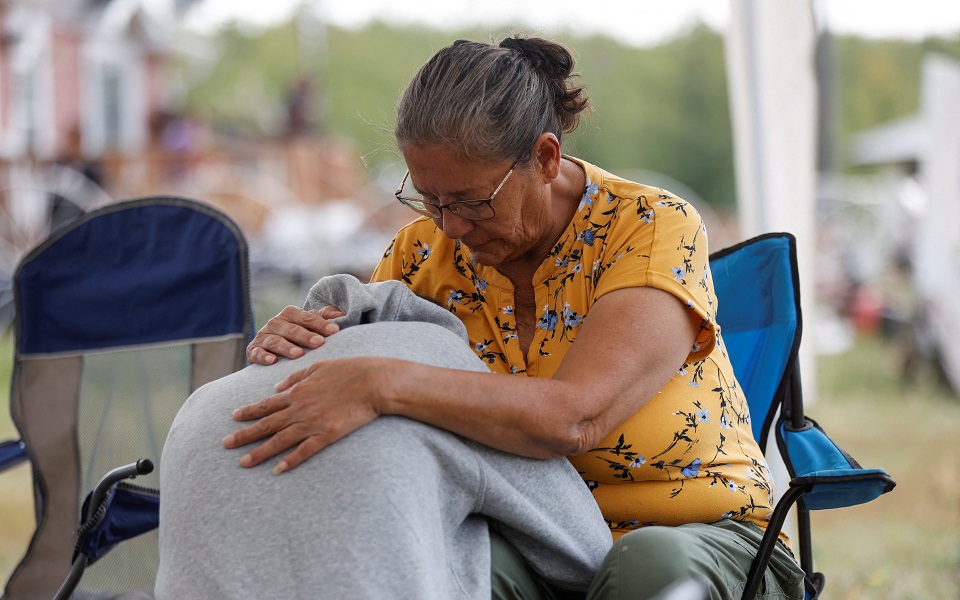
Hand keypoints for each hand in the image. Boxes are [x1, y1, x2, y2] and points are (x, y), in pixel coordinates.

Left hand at [223, 357, 389, 472]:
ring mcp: (312, 424)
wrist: (374, 383)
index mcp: (298, 392)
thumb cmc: (350, 370)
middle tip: (224, 444)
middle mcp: (299, 409)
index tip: (233, 417)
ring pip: (279, 441)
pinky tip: (277, 470)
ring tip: (242, 462)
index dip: (249, 411)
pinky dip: (289, 461)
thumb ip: (296, 377)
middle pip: (266, 424)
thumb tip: (278, 387)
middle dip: (243, 435)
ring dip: (259, 452)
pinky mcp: (327, 435)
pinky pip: (304, 451)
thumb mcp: (319, 367)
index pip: (266, 404)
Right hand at [246, 305, 344, 364]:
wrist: (269, 349)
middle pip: (292, 329)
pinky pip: (257, 353)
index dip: (321, 324)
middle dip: (306, 336)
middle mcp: (275, 322)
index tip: (335, 331)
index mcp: (290, 313)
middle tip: (319, 343)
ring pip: (275, 341)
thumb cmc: (297, 335)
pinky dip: (263, 356)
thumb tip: (342, 314)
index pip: (307, 317)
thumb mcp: (309, 323)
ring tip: (299, 354)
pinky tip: (272, 361)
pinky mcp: (252, 350)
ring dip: (287, 347)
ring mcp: (263, 336)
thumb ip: (323, 317)